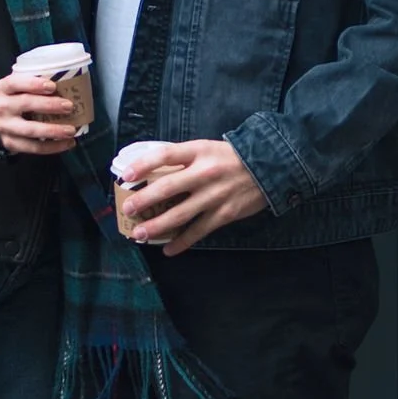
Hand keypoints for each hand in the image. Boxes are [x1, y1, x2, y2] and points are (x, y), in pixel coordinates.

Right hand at [0, 70, 84, 156]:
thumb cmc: (13, 98)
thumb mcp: (16, 86)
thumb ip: (34, 83)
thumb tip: (67, 82)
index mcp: (3, 88)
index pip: (15, 83)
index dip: (34, 84)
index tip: (52, 86)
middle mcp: (1, 107)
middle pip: (25, 104)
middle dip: (49, 105)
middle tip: (69, 106)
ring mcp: (5, 127)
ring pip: (30, 130)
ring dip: (53, 130)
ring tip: (71, 130)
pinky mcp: (11, 144)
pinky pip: (33, 147)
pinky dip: (52, 147)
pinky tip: (68, 143)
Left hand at [116, 138, 265, 251]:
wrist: (271, 167)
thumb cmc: (232, 157)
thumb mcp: (207, 148)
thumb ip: (184, 158)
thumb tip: (152, 171)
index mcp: (198, 151)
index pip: (164, 155)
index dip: (143, 164)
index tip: (126, 176)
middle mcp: (204, 173)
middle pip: (167, 188)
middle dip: (144, 201)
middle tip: (127, 210)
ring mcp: (214, 196)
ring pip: (179, 214)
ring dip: (157, 226)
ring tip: (140, 234)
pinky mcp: (224, 214)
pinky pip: (198, 231)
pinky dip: (182, 242)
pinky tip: (168, 250)